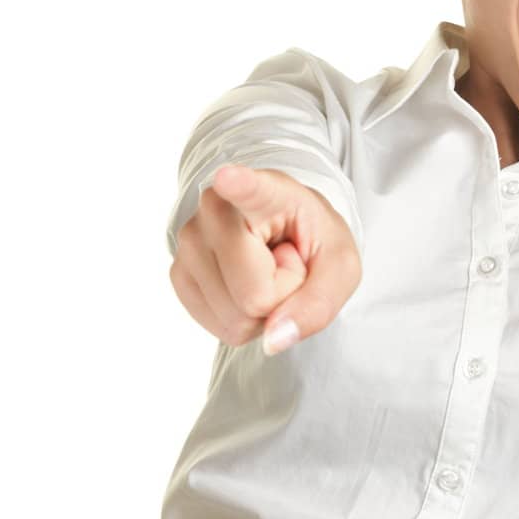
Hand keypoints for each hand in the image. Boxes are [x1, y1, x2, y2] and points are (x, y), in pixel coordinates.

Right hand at [169, 164, 362, 354]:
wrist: (285, 237)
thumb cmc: (313, 243)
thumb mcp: (340, 268)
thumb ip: (318, 302)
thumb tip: (272, 340)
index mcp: (267, 192)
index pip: (249, 189)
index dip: (238, 185)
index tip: (227, 177)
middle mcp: (216, 209)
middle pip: (254, 295)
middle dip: (282, 296)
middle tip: (285, 263)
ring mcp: (189, 242)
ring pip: (235, 318)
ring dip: (261, 309)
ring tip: (265, 270)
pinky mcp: (178, 273)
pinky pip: (220, 328)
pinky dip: (241, 320)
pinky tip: (245, 284)